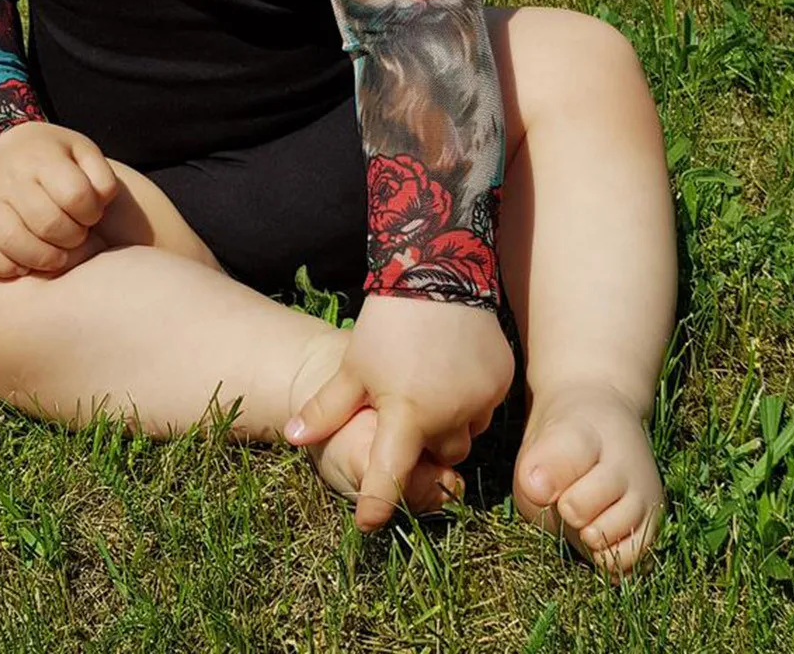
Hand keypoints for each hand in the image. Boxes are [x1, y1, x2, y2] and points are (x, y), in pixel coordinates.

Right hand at [0, 124, 119, 279]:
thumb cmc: (49, 156)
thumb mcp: (80, 151)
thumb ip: (101, 176)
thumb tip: (100, 205)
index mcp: (42, 157)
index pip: (75, 195)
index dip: (92, 212)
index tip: (90, 214)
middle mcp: (10, 178)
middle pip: (48, 223)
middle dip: (72, 238)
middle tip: (75, 235)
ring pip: (14, 242)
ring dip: (44, 258)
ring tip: (57, 255)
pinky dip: (4, 267)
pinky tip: (22, 266)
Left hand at [284, 295, 513, 530]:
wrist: (436, 270)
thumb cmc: (387, 323)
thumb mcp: (353, 365)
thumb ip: (327, 407)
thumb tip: (291, 436)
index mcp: (407, 414)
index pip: (390, 477)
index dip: (378, 504)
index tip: (368, 523)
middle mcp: (450, 415)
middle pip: (439, 456)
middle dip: (424, 445)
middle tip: (407, 415)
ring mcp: (481, 399)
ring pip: (466, 434)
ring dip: (449, 425)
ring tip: (430, 387)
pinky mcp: (502, 381)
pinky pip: (485, 408)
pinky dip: (470, 401)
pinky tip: (453, 372)